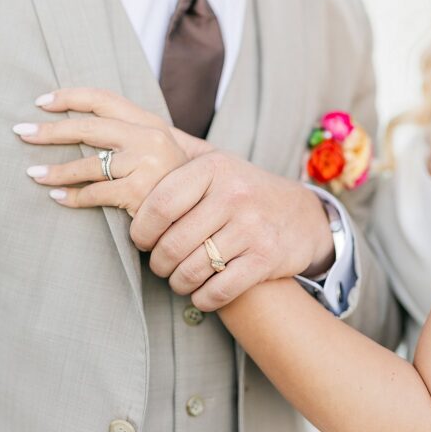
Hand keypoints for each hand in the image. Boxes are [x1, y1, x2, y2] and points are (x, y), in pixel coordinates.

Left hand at [15, 88, 204, 214]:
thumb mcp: (159, 152)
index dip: (71, 97)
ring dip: (55, 171)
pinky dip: (73, 197)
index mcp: (151, 123)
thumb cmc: (176, 184)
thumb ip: (128, 138)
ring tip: (32, 174)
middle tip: (21, 132)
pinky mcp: (142, 192)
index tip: (41, 100)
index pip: (104, 100)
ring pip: (88, 163)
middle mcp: (149, 138)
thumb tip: (79, 128)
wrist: (210, 215)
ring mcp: (146, 164)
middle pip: (89, 127)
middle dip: (51, 130)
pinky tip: (56, 198)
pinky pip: (96, 193)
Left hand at [133, 152, 335, 311]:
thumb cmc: (242, 188)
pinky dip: (202, 298)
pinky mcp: (266, 259)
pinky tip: (199, 293)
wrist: (303, 214)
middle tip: (159, 264)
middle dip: (158, 262)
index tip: (140, 239)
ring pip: (193, 270)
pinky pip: (220, 290)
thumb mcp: (214, 160)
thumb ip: (176, 149)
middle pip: (172, 243)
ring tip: (176, 278)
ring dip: (177, 282)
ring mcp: (252, 227)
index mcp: (213, 168)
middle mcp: (233, 195)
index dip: (141, 229)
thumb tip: (127, 133)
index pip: (160, 204)